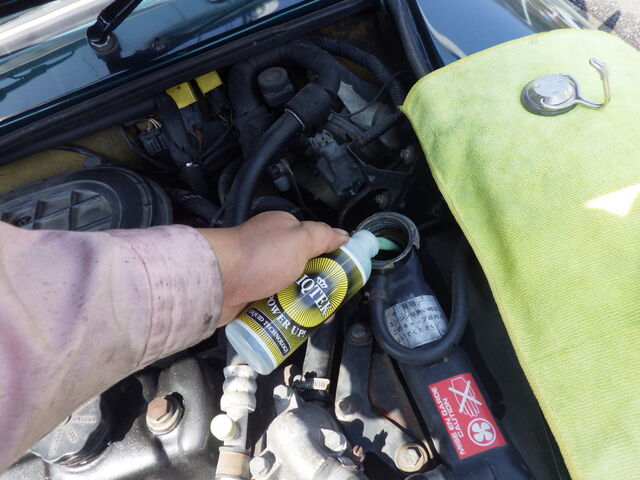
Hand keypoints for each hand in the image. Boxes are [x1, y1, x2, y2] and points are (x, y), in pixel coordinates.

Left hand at [197, 211, 348, 324]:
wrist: (216, 283)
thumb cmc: (255, 256)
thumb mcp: (299, 239)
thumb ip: (323, 236)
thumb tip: (343, 235)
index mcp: (284, 230)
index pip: (317, 243)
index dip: (332, 260)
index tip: (344, 277)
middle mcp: (271, 250)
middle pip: (304, 271)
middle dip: (317, 289)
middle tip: (327, 303)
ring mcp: (259, 274)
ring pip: (289, 291)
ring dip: (300, 304)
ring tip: (310, 317)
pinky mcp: (249, 295)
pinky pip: (272, 306)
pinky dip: (281, 314)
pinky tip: (289, 322)